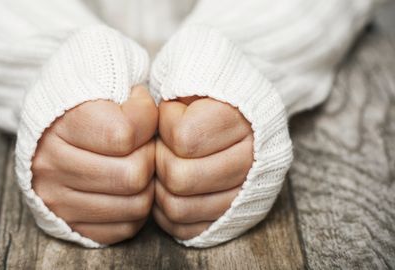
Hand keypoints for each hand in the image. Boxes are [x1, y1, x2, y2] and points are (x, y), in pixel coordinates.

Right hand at [31, 85, 157, 244]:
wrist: (50, 127)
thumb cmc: (88, 101)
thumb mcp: (105, 79)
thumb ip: (132, 95)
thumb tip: (162, 119)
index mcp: (60, 123)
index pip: (125, 134)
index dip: (147, 122)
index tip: (141, 112)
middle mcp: (51, 165)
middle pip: (132, 176)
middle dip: (149, 158)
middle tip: (143, 145)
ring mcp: (56, 199)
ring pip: (134, 206)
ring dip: (146, 186)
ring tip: (136, 164)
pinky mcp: (68, 224)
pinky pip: (124, 228)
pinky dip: (135, 210)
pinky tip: (127, 188)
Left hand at [153, 96, 253, 239]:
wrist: (239, 115)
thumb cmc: (205, 94)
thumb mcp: (195, 71)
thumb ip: (180, 82)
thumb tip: (145, 106)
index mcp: (242, 120)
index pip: (184, 138)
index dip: (166, 127)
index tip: (172, 115)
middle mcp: (252, 160)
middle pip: (180, 178)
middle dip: (160, 161)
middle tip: (164, 146)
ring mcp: (244, 194)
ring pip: (178, 209)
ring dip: (160, 188)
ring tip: (165, 166)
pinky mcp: (231, 217)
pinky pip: (185, 228)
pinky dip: (166, 212)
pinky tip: (168, 189)